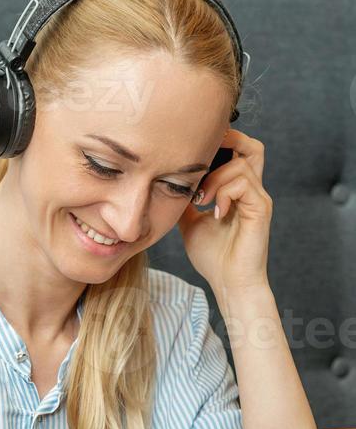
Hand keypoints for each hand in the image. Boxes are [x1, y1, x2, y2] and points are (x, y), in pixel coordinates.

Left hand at [177, 127, 273, 297]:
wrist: (229, 283)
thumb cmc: (213, 257)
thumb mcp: (190, 222)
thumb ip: (185, 201)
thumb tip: (166, 185)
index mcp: (237, 191)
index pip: (238, 152)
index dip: (220, 145)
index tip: (193, 156)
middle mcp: (251, 191)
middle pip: (251, 147)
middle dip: (227, 144)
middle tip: (201, 161)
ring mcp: (258, 199)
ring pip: (240, 164)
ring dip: (214, 178)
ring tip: (201, 201)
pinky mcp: (261, 209)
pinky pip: (243, 184)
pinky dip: (223, 192)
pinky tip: (213, 213)